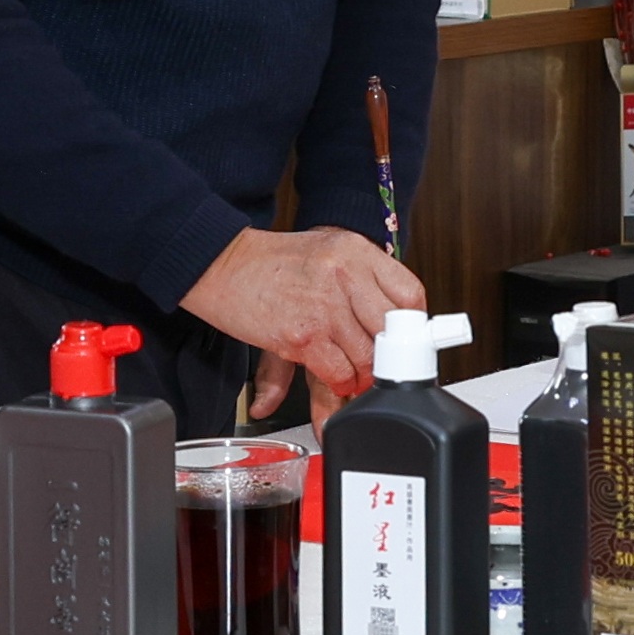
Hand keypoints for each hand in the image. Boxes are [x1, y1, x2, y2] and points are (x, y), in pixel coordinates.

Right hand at [185, 225, 423, 421]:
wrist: (221, 261)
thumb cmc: (273, 261)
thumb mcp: (327, 253)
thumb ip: (362, 282)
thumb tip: (397, 322)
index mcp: (356, 251)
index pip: (409, 295)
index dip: (412, 325)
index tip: (405, 339)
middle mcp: (345, 274)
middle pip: (391, 330)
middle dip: (387, 357)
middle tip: (380, 365)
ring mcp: (325, 305)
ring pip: (367, 357)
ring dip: (361, 375)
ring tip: (353, 374)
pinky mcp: (303, 335)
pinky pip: (338, 372)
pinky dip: (339, 383)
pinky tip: (333, 376)